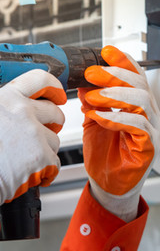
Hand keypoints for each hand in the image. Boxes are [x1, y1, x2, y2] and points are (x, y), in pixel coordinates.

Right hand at [0, 69, 66, 203]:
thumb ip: (5, 110)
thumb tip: (24, 106)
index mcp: (4, 98)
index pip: (39, 80)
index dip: (54, 88)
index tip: (58, 95)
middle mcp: (21, 111)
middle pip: (55, 113)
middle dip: (52, 125)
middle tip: (40, 135)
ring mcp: (32, 133)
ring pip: (54, 140)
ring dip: (44, 151)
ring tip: (23, 160)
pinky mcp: (40, 156)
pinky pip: (54, 162)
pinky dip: (46, 171)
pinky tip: (28, 174)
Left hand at [78, 46, 159, 221]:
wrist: (110, 183)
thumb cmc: (105, 153)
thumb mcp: (95, 119)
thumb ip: (93, 101)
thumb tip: (85, 81)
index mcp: (139, 105)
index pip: (136, 77)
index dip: (124, 63)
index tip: (107, 52)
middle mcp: (150, 114)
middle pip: (141, 85)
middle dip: (116, 75)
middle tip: (92, 73)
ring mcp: (153, 128)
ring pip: (142, 101)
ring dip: (115, 95)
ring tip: (93, 97)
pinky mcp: (151, 144)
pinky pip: (138, 125)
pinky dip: (116, 117)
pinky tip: (98, 116)